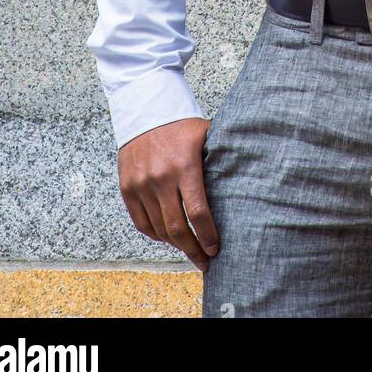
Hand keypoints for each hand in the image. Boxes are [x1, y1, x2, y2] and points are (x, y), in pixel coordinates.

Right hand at [117, 117, 219, 272]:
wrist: (145, 110)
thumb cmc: (182, 125)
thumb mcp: (206, 136)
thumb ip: (220, 161)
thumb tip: (244, 186)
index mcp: (185, 166)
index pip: (197, 212)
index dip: (207, 236)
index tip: (215, 249)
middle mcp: (161, 178)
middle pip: (177, 228)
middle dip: (193, 250)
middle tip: (204, 261)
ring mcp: (141, 184)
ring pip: (159, 229)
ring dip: (176, 245)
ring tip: (189, 250)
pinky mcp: (127, 187)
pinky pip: (141, 223)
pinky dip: (155, 235)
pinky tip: (168, 238)